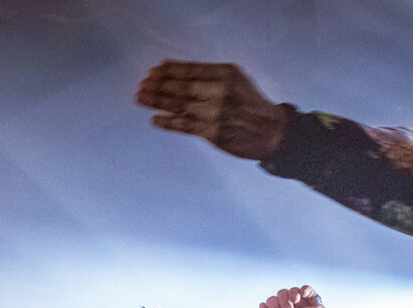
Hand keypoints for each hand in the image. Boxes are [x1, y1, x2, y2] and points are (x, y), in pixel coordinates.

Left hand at [136, 61, 288, 159]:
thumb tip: (175, 71)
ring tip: (141, 98)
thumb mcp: (236, 79)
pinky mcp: (212, 133)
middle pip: (180, 86)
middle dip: (157, 85)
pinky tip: (154, 119)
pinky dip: (167, 122)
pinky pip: (184, 126)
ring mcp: (215, 113)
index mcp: (225, 74)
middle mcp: (219, 92)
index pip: (189, 69)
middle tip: (142, 84)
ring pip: (178, 105)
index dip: (168, 70)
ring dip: (156, 101)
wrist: (271, 132)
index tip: (154, 71)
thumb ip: (209, 75)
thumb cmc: (251, 105)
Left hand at [258, 286, 335, 307]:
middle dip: (282, 298)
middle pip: (282, 295)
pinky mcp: (316, 306)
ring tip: (295, 301)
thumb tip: (263, 305)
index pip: (272, 302)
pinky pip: (310, 292)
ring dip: (292, 293)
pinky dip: (306, 289)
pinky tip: (303, 293)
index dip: (272, 303)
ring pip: (294, 291)